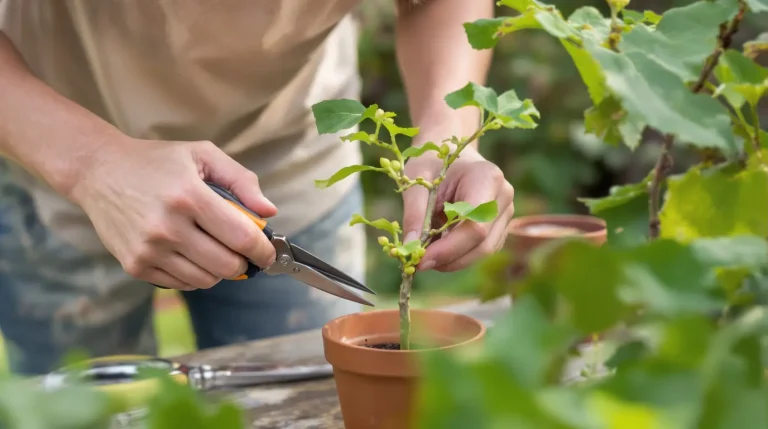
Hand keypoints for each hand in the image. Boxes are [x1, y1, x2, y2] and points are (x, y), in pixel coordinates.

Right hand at [70, 137, 277, 290]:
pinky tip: (191, 253)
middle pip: (227, 266)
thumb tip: (268, 212)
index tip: (268, 252)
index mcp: (189, 196)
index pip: (241, 237)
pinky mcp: (135, 265)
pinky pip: (182, 284)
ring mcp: (149, 250)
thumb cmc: (156, 161)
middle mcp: (167, 227)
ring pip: (206, 280)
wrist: (98, 171)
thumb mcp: (202, 154)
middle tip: (242, 251)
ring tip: (214, 249)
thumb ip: (242, 181)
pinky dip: (195, 274)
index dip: (263, 250)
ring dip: (219, 270)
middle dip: (243, 262)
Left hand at [401, 143, 513, 271]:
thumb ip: (414, 215)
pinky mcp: (500, 225)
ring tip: (426, 254)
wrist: (451, 153)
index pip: (474, 226)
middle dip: (450, 259)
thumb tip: (411, 248)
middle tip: (418, 263)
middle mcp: (503, 196)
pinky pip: (482, 249)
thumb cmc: (432, 162)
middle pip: (482, 243)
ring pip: (484, 250)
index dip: (449, 249)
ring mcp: (506, 212)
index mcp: (487, 178)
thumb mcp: (416, 182)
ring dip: (453, 260)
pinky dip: (459, 255)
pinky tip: (439, 248)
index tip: (420, 259)